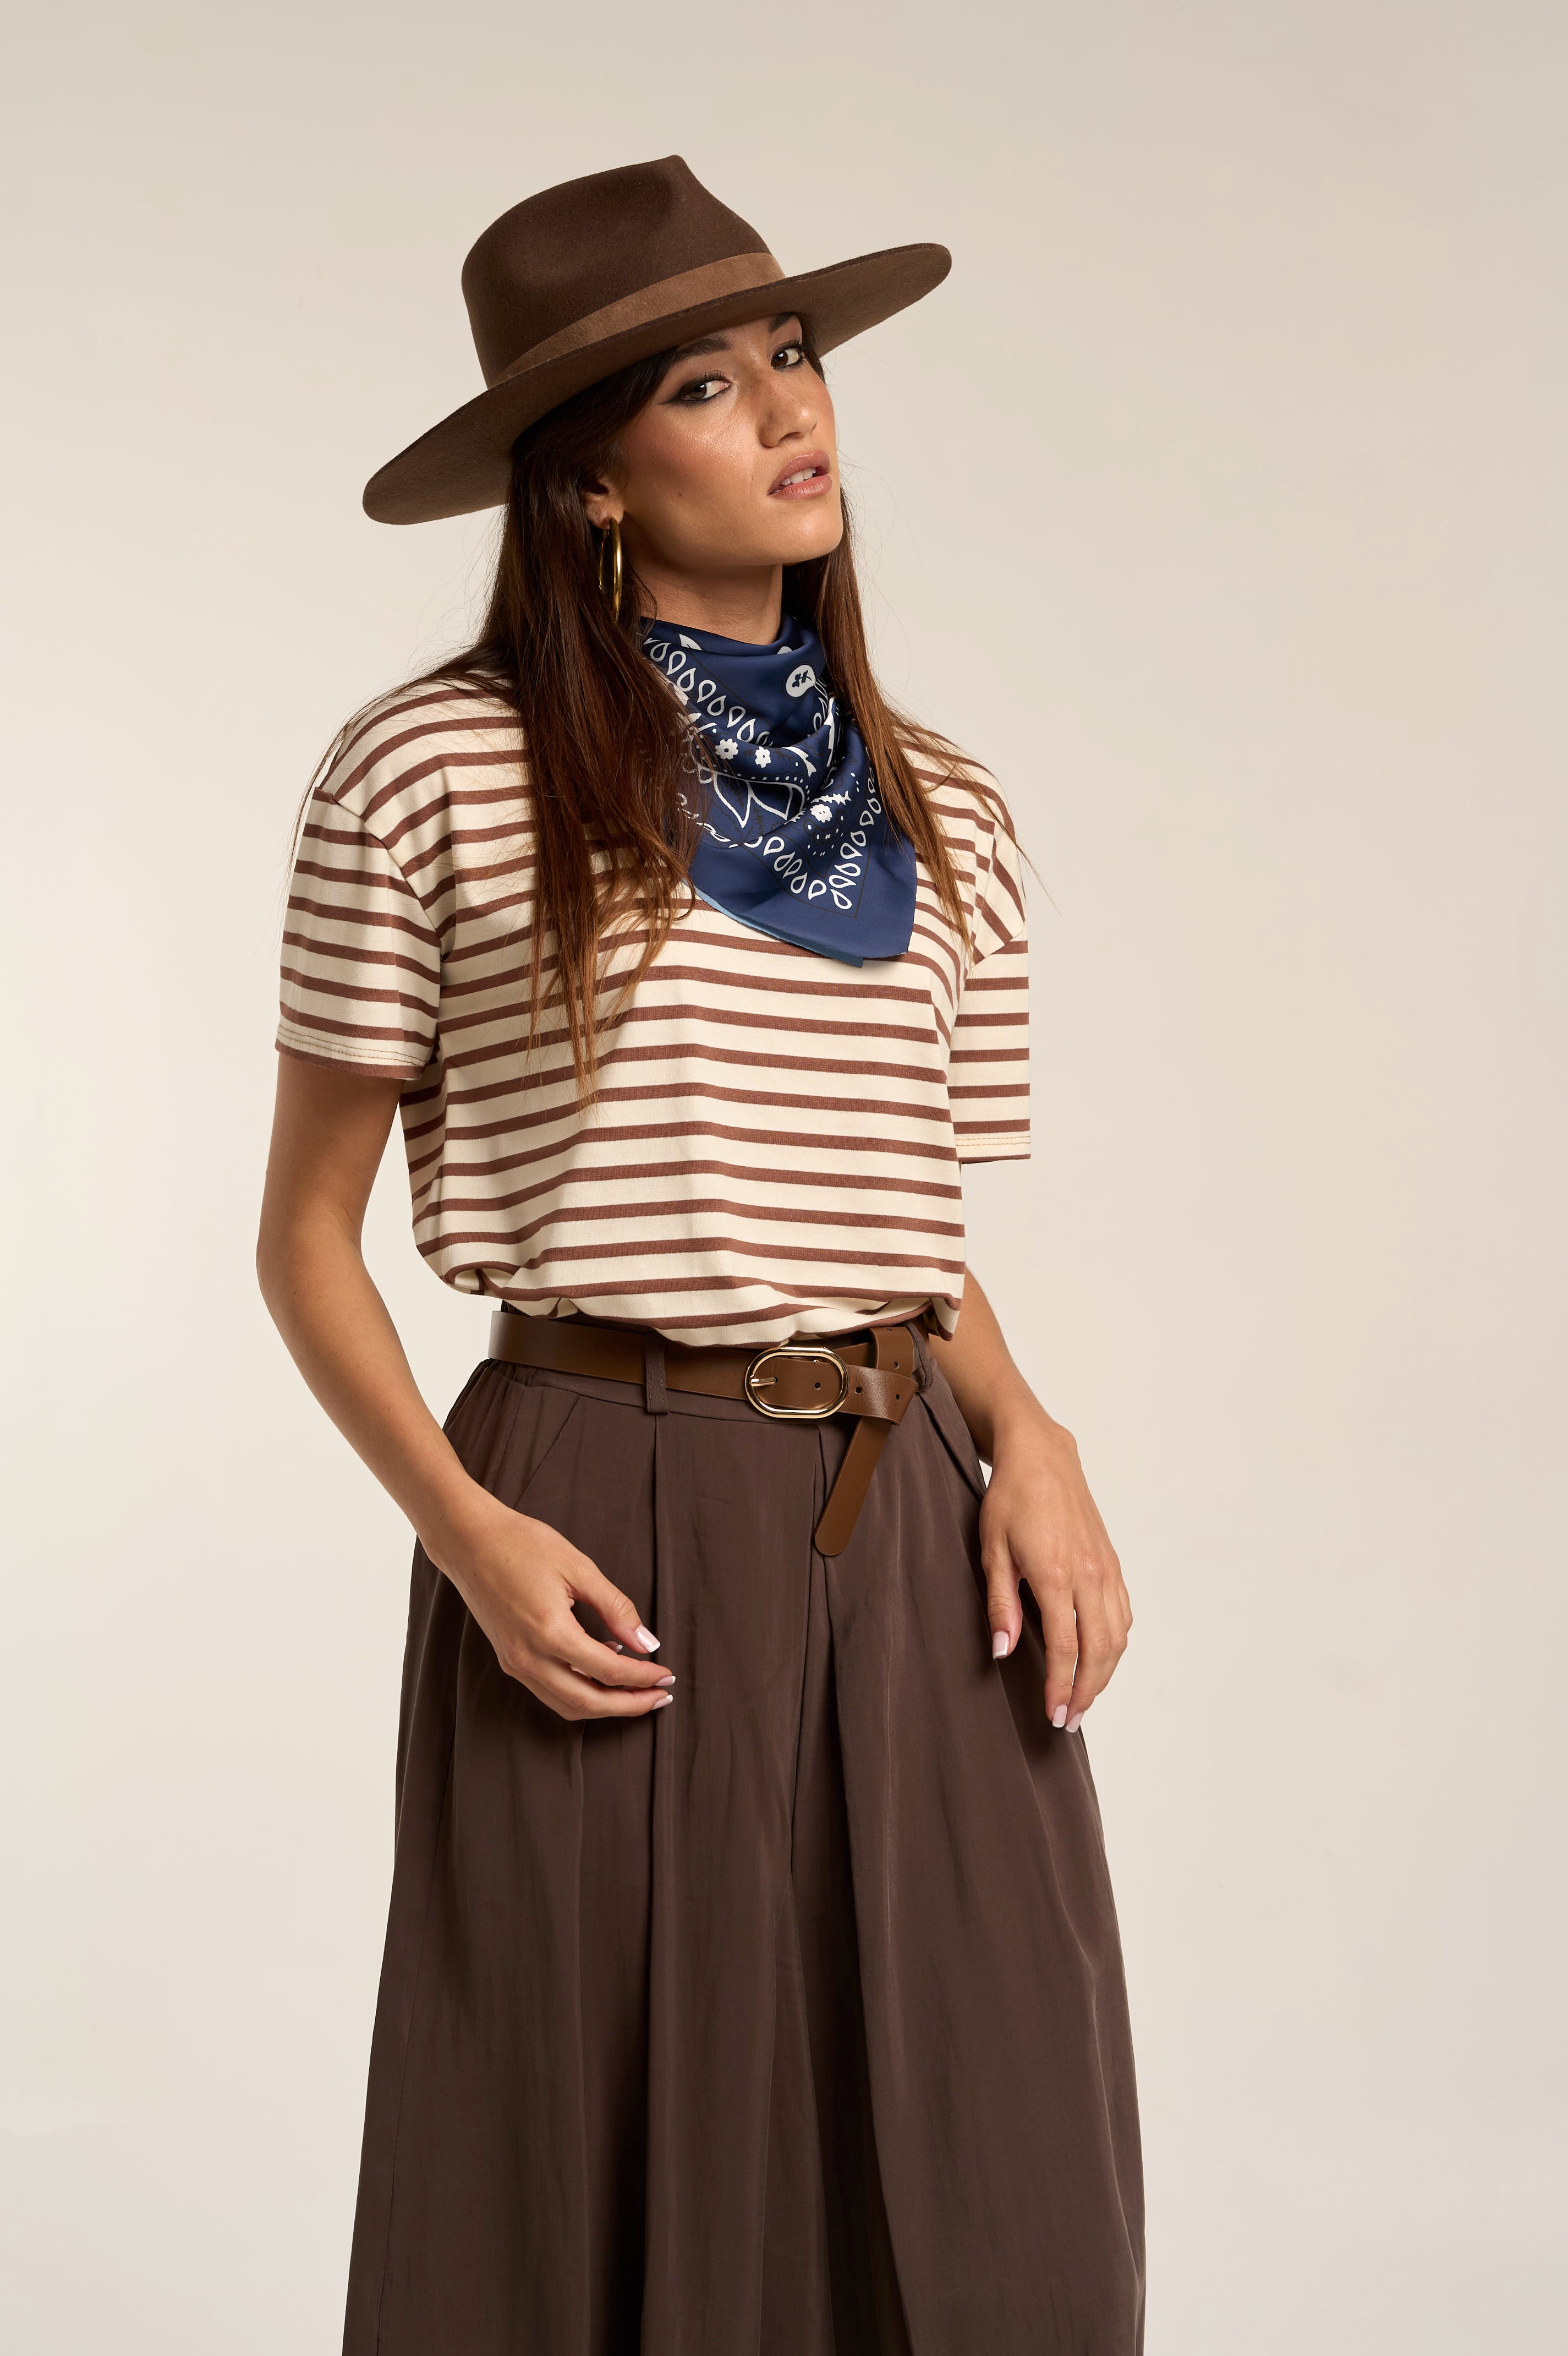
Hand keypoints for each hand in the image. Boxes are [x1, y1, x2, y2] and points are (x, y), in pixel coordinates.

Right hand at [429, 1486, 674, 1722]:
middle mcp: (528, 1658)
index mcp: (550, 1632)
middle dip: (629, 1706)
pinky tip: (601, 1674)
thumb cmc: (521, 1544)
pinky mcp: (509, 1659)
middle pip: (588, 1702)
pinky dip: (579, 1692)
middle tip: (659, 1698)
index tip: (666, 1677)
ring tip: (636, 1694)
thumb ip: (615, 1607)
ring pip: (567, 1705)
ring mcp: (515, 1663)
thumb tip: (646, 1642)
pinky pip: (549, 1692)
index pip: (608, 1671)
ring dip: (605, 1706)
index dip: (642, 1678)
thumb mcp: (578, 1567)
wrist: (469, 1540)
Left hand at [980, 1407, 1131, 1731]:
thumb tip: (1002, 1651)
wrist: (1042, 1456)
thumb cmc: (1010, 1499)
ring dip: (1104, 1673)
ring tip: (1084, 1698)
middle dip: (1086, 1692)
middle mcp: (1089, 1574)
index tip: (1053, 1715)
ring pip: (1117, 1636)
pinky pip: (1123, 1614)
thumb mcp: (992, 1549)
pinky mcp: (1113, 1562)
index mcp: (1056, 1575)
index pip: (1065, 1648)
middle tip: (1068, 1719)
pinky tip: (1101, 1657)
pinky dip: (1115, 1643)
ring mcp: (1106, 1568)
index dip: (1060, 1687)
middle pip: (1099, 1651)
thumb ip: (1000, 1603)